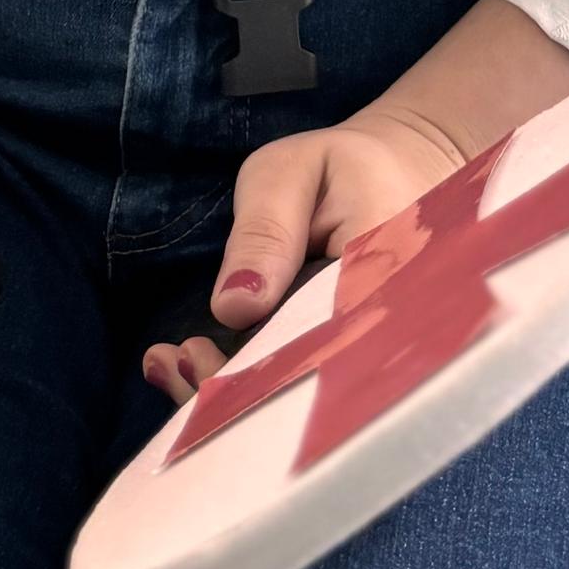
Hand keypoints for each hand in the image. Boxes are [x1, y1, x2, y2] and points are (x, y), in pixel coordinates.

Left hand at [136, 0, 568, 407]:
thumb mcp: (290, 175)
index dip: (259, 372)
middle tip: (172, 363)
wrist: (400, 174)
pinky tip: (185, 365)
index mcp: (387, 274)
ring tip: (168, 362)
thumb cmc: (342, 169)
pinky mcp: (355, 360)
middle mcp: (395, 328)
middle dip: (236, 395)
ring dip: (232, 395)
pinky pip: (303, 386)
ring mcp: (379, 352)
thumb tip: (234, 308)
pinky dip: (244, 384)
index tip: (195, 363)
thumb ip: (265, 233)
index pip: (324, 346)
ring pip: (306, 398)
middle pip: (314, 388)